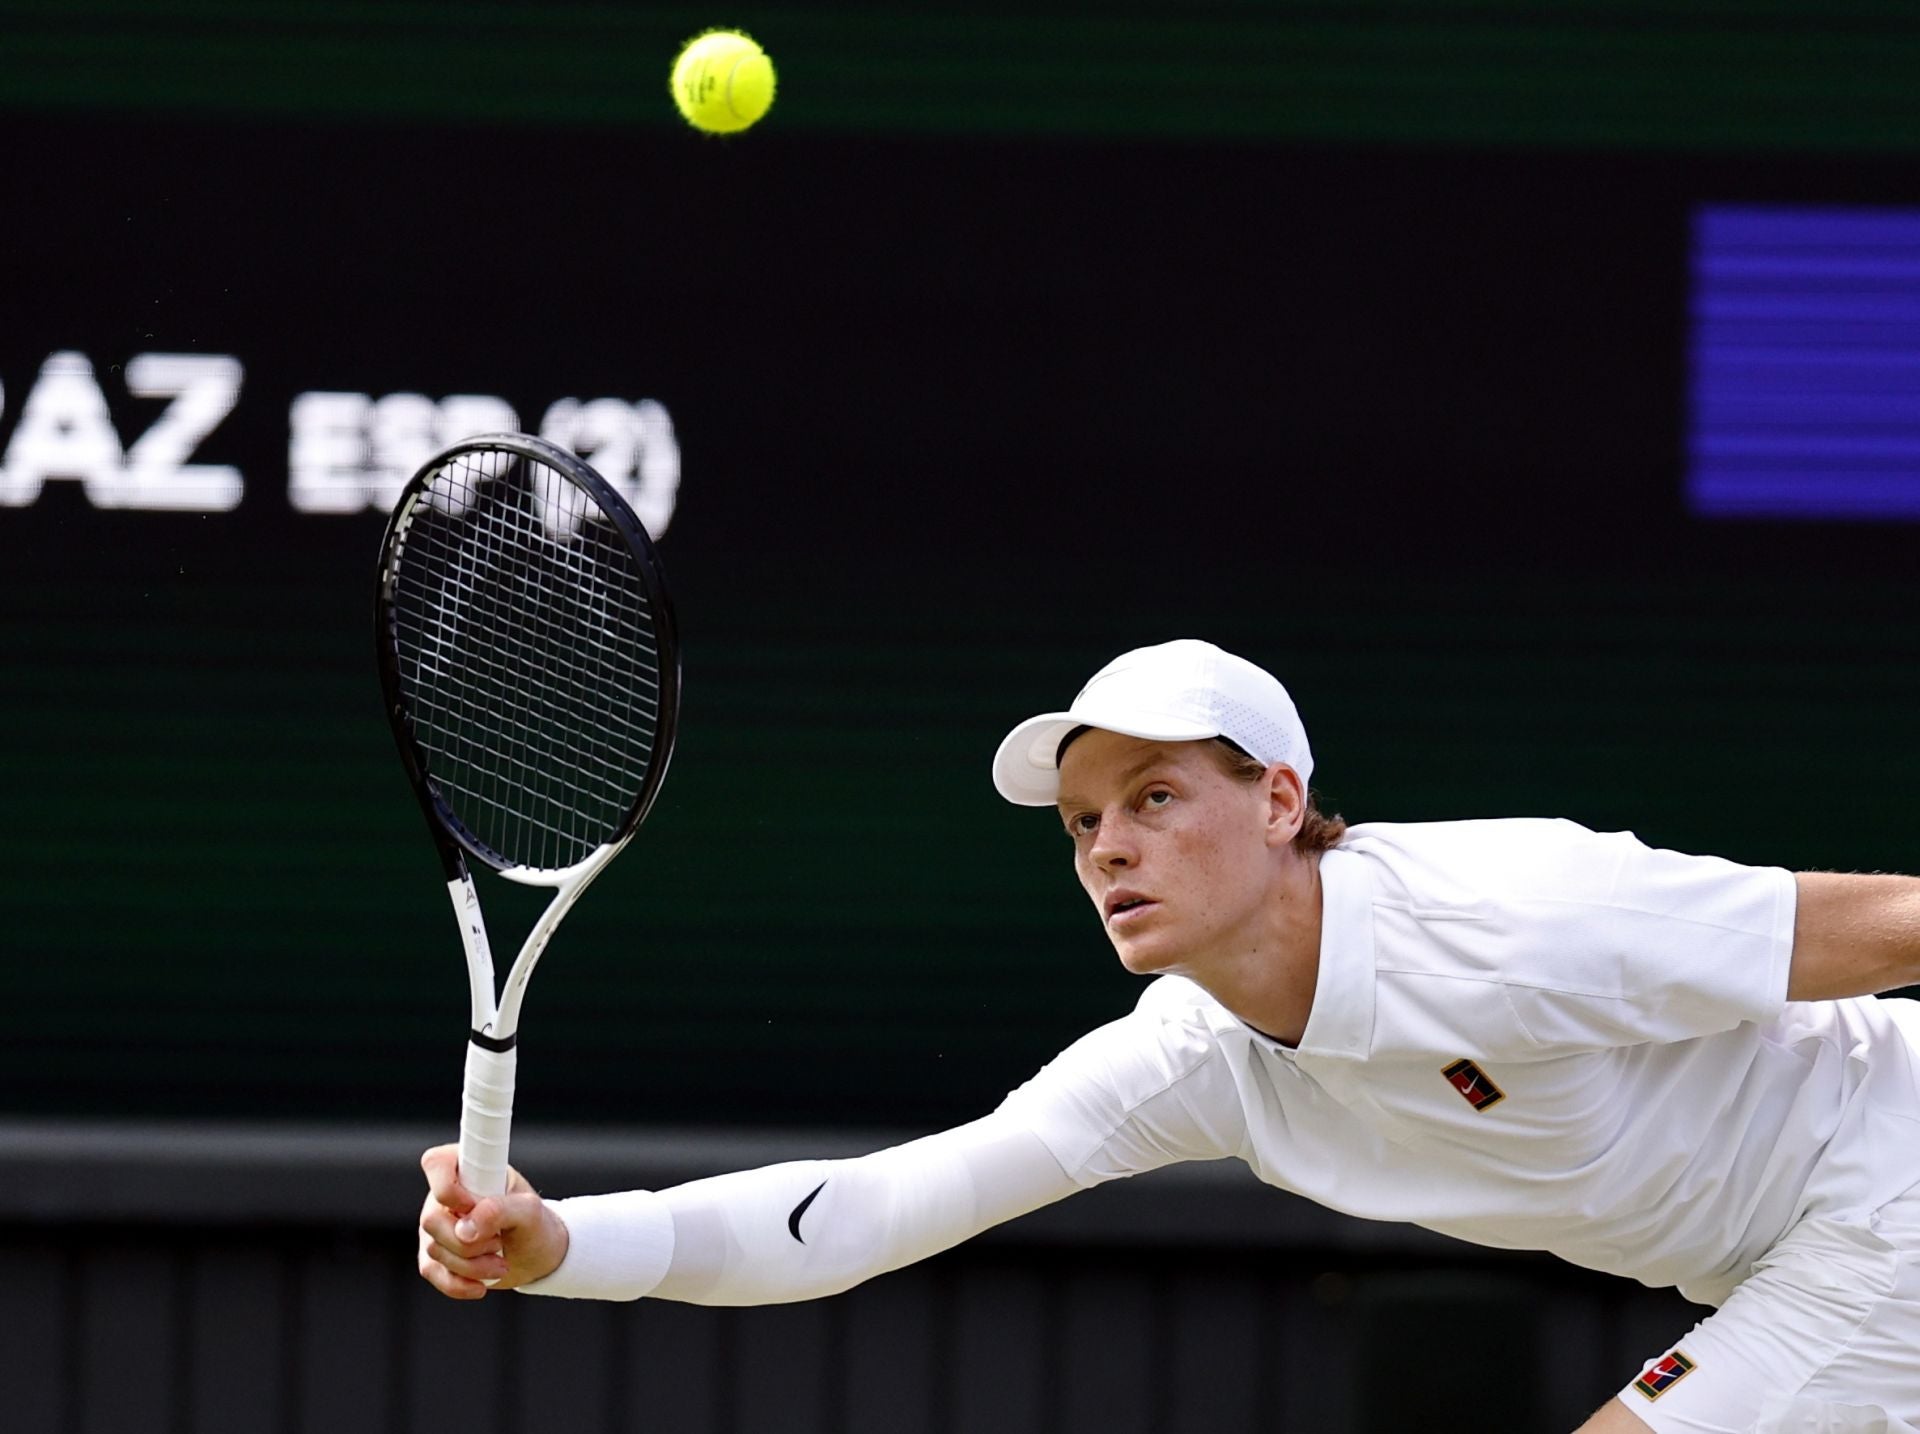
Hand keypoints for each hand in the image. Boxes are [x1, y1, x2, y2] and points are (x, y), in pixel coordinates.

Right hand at [417, 1144, 569, 1298]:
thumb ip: (501, 1209)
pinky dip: (459, 1283)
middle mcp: (444, 1195)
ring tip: (500, 1262)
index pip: (436, 1162)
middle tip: (500, 1242)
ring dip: (472, 1264)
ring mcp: (436, 1226)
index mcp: (467, 1168)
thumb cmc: (534, 1224)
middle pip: (432, 1219)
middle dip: (470, 1241)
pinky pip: (432, 1272)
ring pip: (434, 1249)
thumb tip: (466, 1228)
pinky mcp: (434, 1255)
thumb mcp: (529, 1212)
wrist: (535, 1256)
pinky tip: (481, 1285)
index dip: (450, 1189)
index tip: (475, 1207)